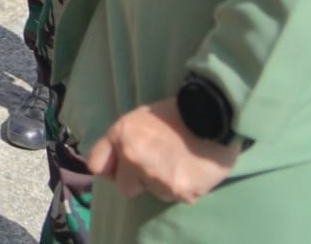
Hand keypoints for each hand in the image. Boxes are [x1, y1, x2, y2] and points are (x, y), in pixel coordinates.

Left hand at [86, 98, 239, 204]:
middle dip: (138, 180)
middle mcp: (133, 157)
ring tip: (180, 162)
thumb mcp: (140, 117)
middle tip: (158, 164)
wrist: (215, 115)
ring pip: (153, 193)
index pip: (96, 165)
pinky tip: (193, 169)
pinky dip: (184, 187)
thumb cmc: (177, 113)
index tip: (121, 167)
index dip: (110, 167)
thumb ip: (124, 140)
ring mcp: (156, 177)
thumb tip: (116, 160)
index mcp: (121, 135)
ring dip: (163, 183)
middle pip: (125, 187)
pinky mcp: (179, 191)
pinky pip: (176, 196)